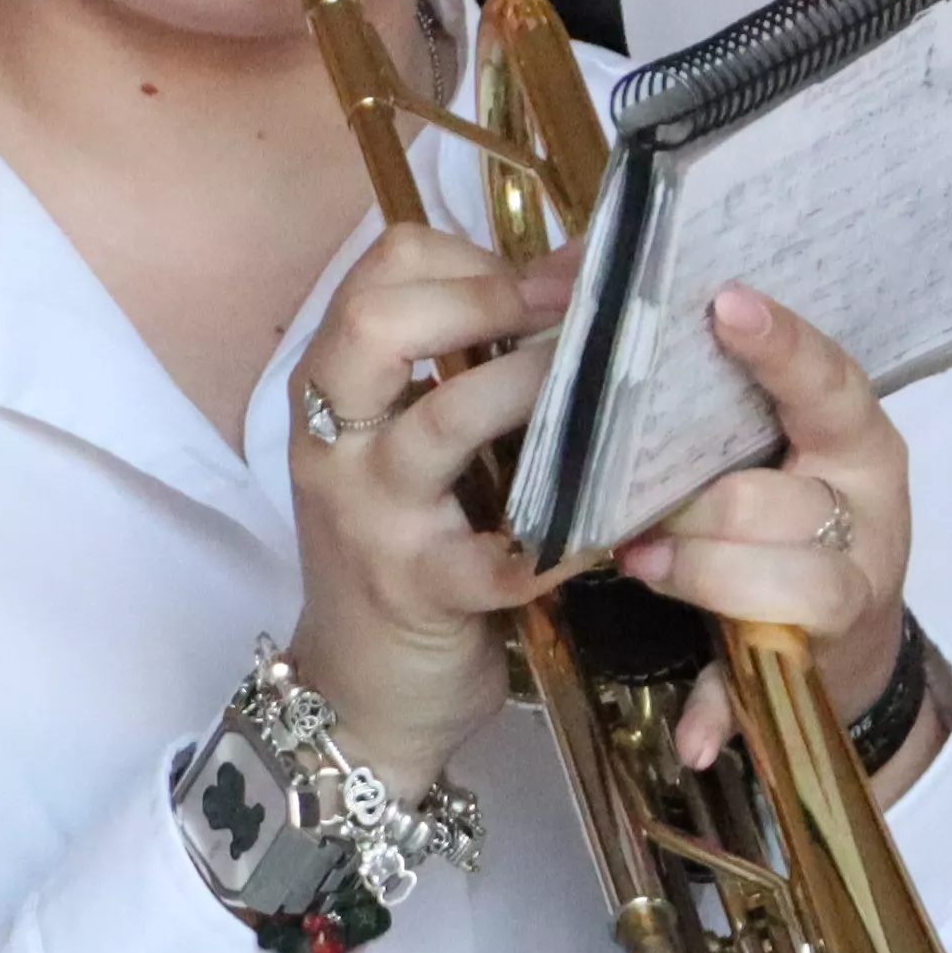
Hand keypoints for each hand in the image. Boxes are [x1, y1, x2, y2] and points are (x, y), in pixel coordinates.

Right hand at [282, 226, 564, 789]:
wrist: (359, 695)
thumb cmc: (403, 549)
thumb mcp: (404, 448)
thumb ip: (459, 370)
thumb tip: (572, 279)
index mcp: (334, 390)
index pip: (380, 272)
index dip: (470, 256)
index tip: (548, 277)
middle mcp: (336, 441)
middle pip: (380, 321)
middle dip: (488, 298)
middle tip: (573, 313)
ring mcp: (372, 516)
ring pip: (443, 421)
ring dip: (533, 390)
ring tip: (605, 389)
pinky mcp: (421, 591)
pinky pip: (501, 555)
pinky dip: (567, 535)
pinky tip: (617, 524)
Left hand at [622, 283, 920, 775]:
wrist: (846, 638)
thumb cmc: (783, 509)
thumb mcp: (768, 444)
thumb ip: (702, 387)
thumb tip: (573, 284)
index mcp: (857, 442)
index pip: (829, 384)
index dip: (782, 347)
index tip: (725, 303)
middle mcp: (866, 513)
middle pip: (778, 499)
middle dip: (699, 506)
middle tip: (638, 506)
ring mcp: (849, 595)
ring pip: (779, 583)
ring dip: (699, 577)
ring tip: (642, 563)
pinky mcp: (813, 671)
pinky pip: (761, 692)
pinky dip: (718, 712)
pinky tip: (691, 737)